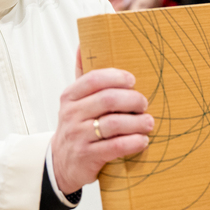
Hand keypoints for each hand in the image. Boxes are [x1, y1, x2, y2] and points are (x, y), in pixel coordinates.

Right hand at [51, 49, 153, 195]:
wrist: (61, 164)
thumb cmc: (75, 127)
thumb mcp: (73, 101)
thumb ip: (82, 76)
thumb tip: (83, 45)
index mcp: (70, 96)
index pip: (93, 79)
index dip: (116, 77)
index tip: (133, 80)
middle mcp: (71, 114)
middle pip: (107, 100)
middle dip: (132, 100)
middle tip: (144, 104)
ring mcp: (78, 136)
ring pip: (113, 124)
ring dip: (137, 122)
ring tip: (149, 123)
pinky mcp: (87, 157)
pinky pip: (114, 147)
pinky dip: (132, 142)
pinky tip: (142, 140)